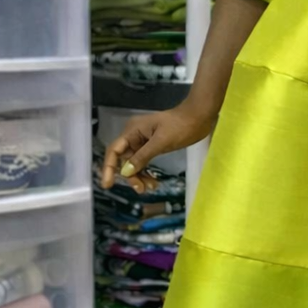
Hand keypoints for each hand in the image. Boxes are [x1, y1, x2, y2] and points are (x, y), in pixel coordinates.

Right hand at [99, 103, 216, 193]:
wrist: (199, 117)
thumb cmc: (180, 126)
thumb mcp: (161, 142)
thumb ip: (142, 156)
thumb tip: (126, 171)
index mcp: (132, 131)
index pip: (114, 151)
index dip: (109, 168)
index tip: (108, 184)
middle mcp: (134, 136)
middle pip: (124, 160)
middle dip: (130, 176)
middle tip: (140, 189)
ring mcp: (143, 141)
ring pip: (134, 163)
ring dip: (139, 176)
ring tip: (150, 188)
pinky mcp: (152, 146)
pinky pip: (143, 161)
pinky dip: (146, 172)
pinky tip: (153, 182)